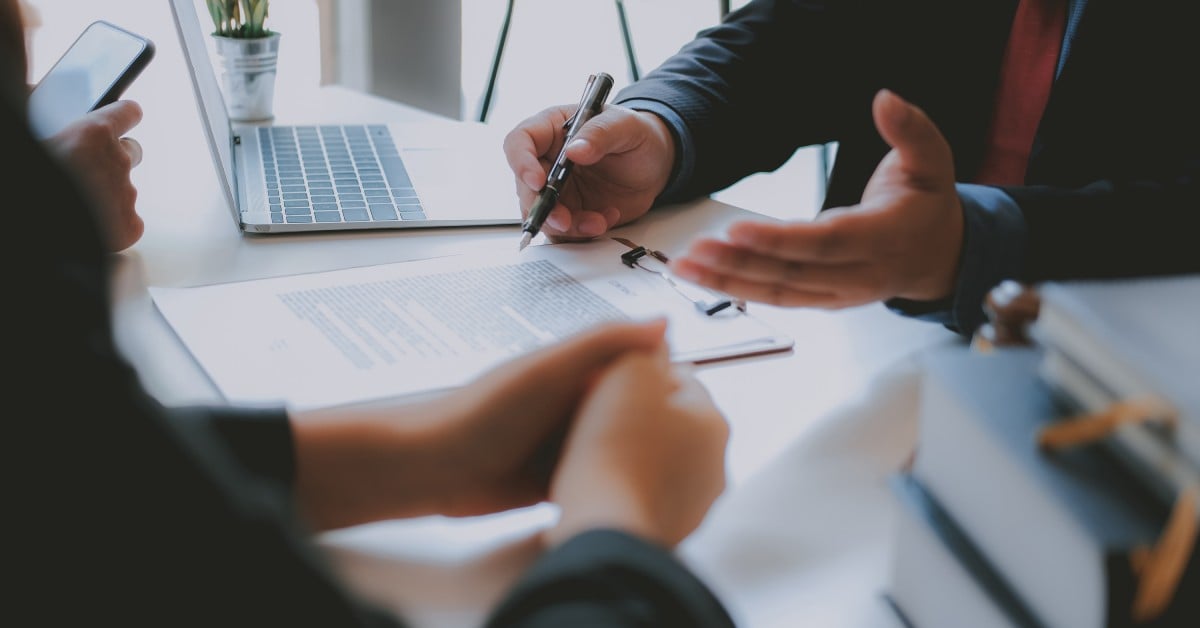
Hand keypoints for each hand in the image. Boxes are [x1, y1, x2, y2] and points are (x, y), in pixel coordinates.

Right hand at [44, 100, 145, 251]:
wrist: (36, 225)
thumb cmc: (30, 175)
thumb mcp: (29, 132)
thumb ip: (38, 110)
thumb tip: (37, 90)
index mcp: (93, 134)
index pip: (127, 112)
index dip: (124, 115)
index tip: (127, 115)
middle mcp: (118, 161)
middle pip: (132, 151)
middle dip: (115, 157)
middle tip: (90, 170)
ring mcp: (126, 196)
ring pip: (124, 190)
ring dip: (107, 193)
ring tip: (78, 203)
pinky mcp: (129, 227)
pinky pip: (127, 222)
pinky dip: (113, 224)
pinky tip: (89, 226)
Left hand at [290, 319, 670, 530]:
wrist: (432, 470)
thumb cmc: (482, 413)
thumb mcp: (549, 369)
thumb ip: (603, 343)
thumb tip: (664, 323)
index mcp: (576, 368)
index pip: (636, 366)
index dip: (667, 379)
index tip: (699, 396)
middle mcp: (573, 402)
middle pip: (631, 410)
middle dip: (658, 425)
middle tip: (699, 444)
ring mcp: (563, 441)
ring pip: (617, 447)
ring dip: (639, 459)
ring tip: (680, 473)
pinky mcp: (555, 478)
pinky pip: (595, 478)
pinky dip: (614, 484)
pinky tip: (640, 495)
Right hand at [503, 104, 675, 240]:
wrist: (655, 165)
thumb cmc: (637, 136)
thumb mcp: (626, 126)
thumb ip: (600, 134)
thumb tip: (575, 150)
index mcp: (552, 129)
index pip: (520, 142)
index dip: (521, 162)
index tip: (538, 181)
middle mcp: (548, 160)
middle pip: (525, 186)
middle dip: (542, 207)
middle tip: (564, 220)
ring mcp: (558, 190)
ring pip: (543, 214)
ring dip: (566, 225)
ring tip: (598, 221)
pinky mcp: (570, 212)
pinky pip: (564, 231)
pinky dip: (582, 232)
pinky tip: (605, 219)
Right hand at [545, 345, 728, 548]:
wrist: (602, 525)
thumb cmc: (615, 451)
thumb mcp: (628, 372)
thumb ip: (644, 345)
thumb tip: (656, 336)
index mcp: (714, 421)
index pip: (680, 378)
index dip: (638, 372)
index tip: (609, 379)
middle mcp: (715, 464)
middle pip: (671, 421)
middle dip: (638, 414)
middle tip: (598, 413)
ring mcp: (695, 503)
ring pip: (659, 459)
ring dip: (632, 452)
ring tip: (592, 450)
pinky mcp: (670, 530)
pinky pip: (645, 494)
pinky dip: (626, 486)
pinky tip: (598, 483)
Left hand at [671, 89, 963, 306]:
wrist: (938, 256)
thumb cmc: (927, 203)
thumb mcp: (932, 159)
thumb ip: (910, 129)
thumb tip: (884, 99)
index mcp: (885, 238)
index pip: (826, 242)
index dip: (780, 240)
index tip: (736, 229)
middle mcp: (860, 274)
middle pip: (792, 273)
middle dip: (739, 263)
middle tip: (694, 249)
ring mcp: (840, 294)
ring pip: (778, 292)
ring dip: (727, 281)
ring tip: (684, 265)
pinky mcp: (823, 301)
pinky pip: (777, 299)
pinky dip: (738, 290)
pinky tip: (704, 277)